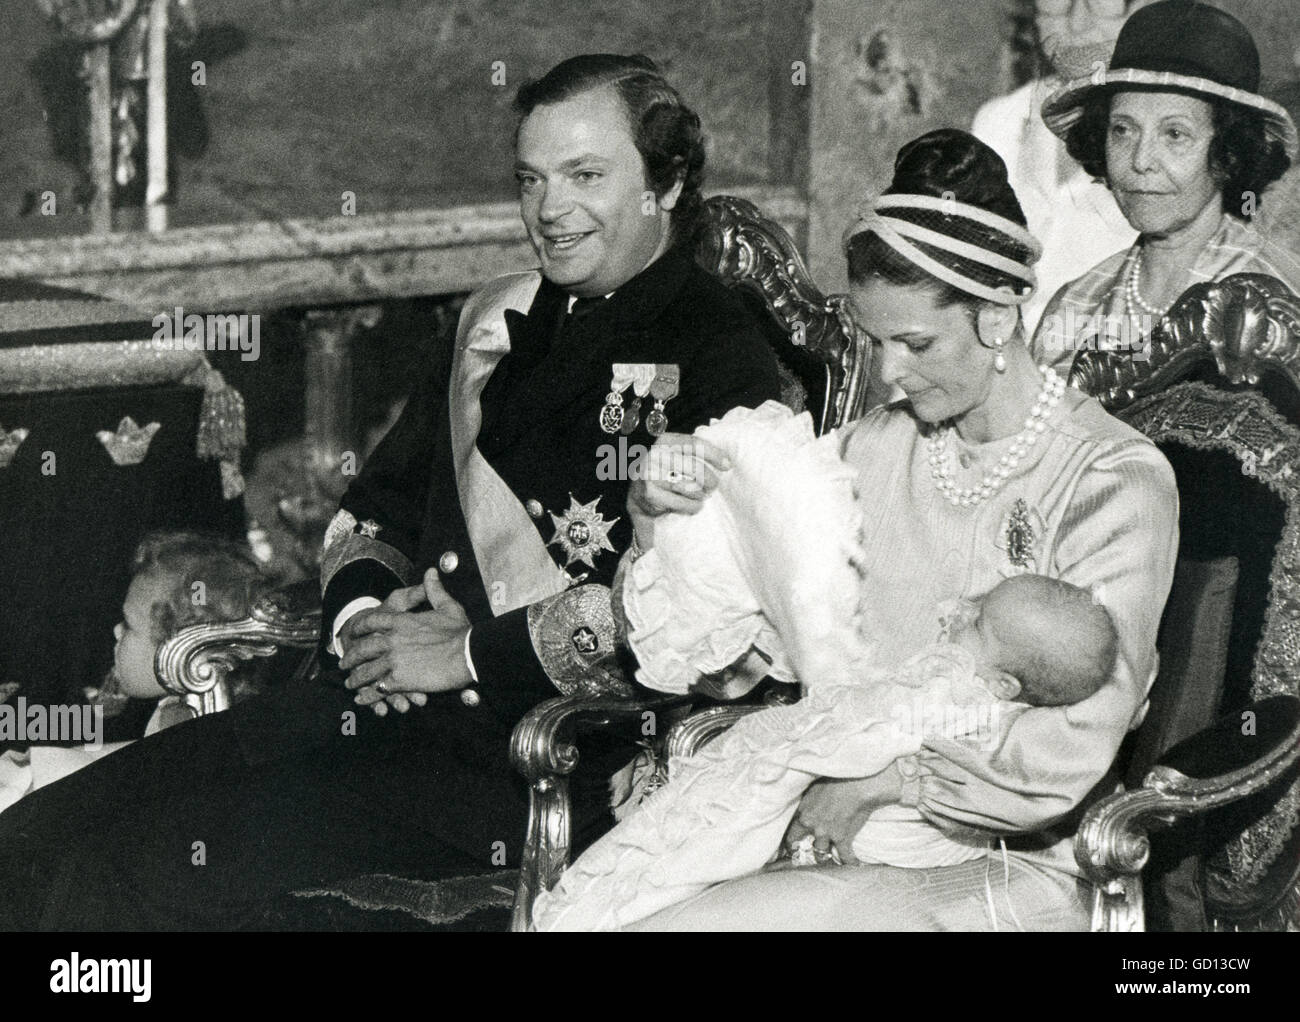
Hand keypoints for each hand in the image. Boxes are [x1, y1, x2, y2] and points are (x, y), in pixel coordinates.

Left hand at [338, 569, 471, 713]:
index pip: (373, 621)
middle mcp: (392, 640)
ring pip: (367, 671)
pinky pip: (378, 689)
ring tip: (350, 683)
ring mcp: (394, 661)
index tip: (353, 631)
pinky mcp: (400, 681)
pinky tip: (361, 699)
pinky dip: (368, 695)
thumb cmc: (460, 630)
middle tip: (344, 662)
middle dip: (351, 656)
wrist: (468, 654)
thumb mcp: (447, 605)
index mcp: (401, 622)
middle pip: (363, 648)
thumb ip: (434, 589)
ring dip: (356, 678)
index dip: (360, 626)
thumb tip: (431, 572)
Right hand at [626, 433, 730, 550]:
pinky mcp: (650, 494)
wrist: (636, 495)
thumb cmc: (661, 473)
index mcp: (663, 441)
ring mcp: (650, 474)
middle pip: (695, 468)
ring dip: (701, 495)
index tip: (727, 465)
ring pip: (691, 487)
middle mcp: (654, 455)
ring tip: (700, 495)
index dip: (714, 455)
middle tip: (713, 486)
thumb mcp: (671, 455)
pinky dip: (693, 506)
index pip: (694, 444)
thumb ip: (690, 452)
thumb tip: (725, 460)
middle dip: (710, 479)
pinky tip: (693, 505)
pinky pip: (683, 502)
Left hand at [783, 762, 904, 864]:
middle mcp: (811, 825)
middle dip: (801, 852)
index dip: (790, 839)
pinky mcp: (843, 839)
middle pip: (800, 845)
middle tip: (802, 856)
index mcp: (803, 811)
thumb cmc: (837, 778)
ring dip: (824, 856)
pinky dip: (850, 861)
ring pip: (820, 853)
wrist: (857, 783)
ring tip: (828, 858)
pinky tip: (854, 864)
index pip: (790, 830)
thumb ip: (808, 799)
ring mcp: (827, 834)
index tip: (791, 844)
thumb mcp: (815, 786)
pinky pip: (845, 857)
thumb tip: (804, 801)